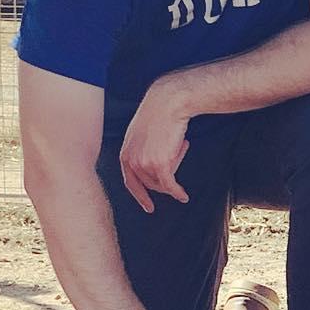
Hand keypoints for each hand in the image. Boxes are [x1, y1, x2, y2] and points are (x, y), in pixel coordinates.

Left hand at [119, 79, 192, 212]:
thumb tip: (150, 164)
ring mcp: (145, 164)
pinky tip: (184, 196)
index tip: (148, 206)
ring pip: (162, 182)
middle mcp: (132, 162)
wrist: (168, 103)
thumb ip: (140, 151)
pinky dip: (178, 192)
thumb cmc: (158, 114)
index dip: (140, 196)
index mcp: (125, 154)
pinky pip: (170, 186)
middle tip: (176, 156)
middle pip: (150, 184)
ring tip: (181, 147)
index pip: (131, 182)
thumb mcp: (140, 134)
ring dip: (175, 168)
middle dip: (165, 176)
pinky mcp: (160, 165)